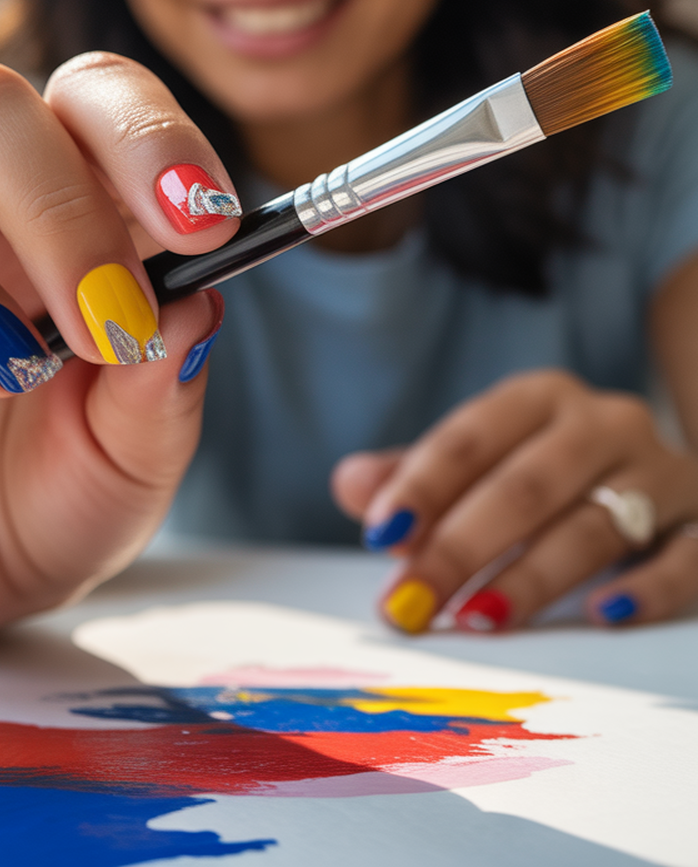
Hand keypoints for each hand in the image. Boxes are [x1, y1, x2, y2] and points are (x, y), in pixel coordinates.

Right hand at [0, 54, 237, 639]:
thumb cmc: (71, 481)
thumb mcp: (142, 451)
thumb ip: (165, 384)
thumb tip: (191, 308)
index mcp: (63, 202)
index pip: (89, 95)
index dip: (144, 132)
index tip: (202, 224)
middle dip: (51, 202)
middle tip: (104, 319)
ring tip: (3, 371)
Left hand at [331, 369, 697, 631]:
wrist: (656, 468)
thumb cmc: (549, 469)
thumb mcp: (484, 458)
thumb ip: (416, 475)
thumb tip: (350, 485)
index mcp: (540, 397)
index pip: (472, 436)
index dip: (423, 485)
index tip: (381, 537)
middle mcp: (603, 424)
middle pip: (526, 484)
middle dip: (460, 547)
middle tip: (409, 603)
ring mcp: (659, 474)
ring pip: (594, 525)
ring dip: (531, 576)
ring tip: (478, 617)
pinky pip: (684, 557)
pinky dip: (646, 586)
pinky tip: (601, 614)